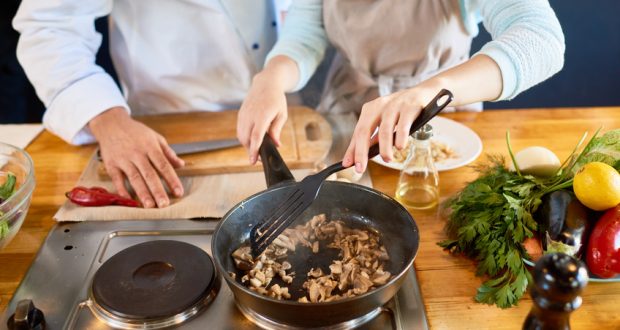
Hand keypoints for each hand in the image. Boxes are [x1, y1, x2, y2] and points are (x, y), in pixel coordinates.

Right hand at [89, 107, 184, 207]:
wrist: (111, 124)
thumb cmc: (136, 132)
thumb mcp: (155, 137)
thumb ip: (168, 152)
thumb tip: (181, 165)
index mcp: (150, 147)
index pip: (164, 165)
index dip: (172, 180)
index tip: (178, 192)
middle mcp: (137, 154)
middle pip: (150, 174)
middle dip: (158, 190)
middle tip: (164, 204)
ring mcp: (123, 159)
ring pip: (134, 178)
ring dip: (142, 193)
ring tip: (150, 205)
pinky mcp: (111, 164)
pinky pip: (117, 179)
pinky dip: (122, 190)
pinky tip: (130, 200)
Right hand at [237, 72, 288, 163]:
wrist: (265, 84)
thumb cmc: (276, 99)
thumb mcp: (281, 114)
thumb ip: (277, 130)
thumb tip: (276, 144)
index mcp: (262, 115)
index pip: (256, 137)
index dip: (254, 150)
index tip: (254, 161)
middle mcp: (250, 115)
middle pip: (246, 139)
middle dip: (251, 151)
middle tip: (260, 158)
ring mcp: (243, 114)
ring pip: (241, 136)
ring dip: (247, 145)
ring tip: (256, 149)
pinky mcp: (240, 114)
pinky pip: (239, 130)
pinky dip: (244, 138)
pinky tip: (252, 140)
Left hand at [343, 55, 503, 172]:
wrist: (428, 92)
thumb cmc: (404, 110)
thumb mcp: (386, 122)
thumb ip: (375, 138)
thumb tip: (361, 156)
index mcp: (370, 109)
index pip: (357, 132)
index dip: (351, 149)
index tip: (347, 164)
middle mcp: (380, 106)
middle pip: (364, 130)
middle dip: (360, 152)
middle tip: (360, 168)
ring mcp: (395, 105)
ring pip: (384, 130)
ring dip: (384, 148)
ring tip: (387, 159)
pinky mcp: (410, 106)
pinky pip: (403, 124)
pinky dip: (400, 137)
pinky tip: (400, 147)